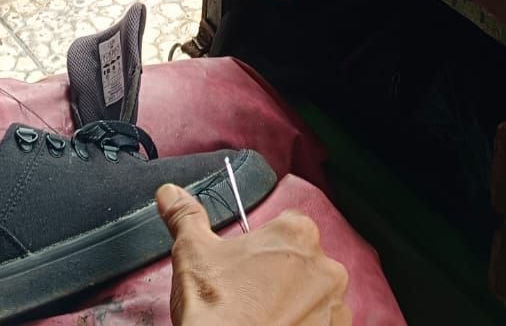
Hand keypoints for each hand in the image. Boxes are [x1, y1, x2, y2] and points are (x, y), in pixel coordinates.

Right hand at [159, 185, 349, 325]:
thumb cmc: (217, 312)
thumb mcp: (192, 254)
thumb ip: (186, 216)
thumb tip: (170, 194)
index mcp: (296, 235)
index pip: (285, 227)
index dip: (262, 247)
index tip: (246, 266)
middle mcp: (326, 267)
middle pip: (302, 262)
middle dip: (279, 276)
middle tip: (250, 296)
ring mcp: (335, 306)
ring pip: (314, 296)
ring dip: (296, 303)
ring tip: (261, 319)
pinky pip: (323, 325)